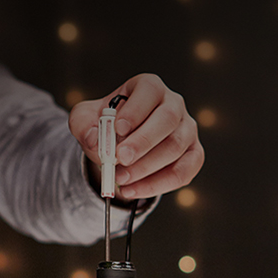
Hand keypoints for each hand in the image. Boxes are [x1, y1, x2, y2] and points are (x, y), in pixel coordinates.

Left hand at [70, 73, 203, 200]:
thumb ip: (83, 125)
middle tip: (120, 159)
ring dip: (146, 167)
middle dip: (143, 141)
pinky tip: (134, 190)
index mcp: (149, 88)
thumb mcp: (85, 120)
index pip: (149, 90)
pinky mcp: (193, 154)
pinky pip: (183, 172)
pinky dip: (158, 185)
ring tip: (120, 179)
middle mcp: (174, 104)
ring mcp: (187, 129)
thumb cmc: (105, 126)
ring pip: (175, 147)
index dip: (135, 109)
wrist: (118, 145)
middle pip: (167, 119)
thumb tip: (96, 140)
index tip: (117, 128)